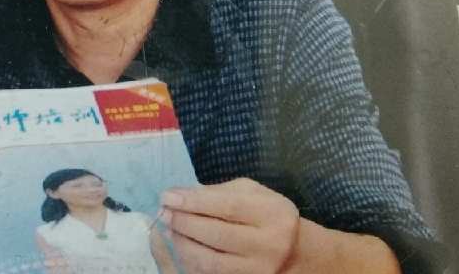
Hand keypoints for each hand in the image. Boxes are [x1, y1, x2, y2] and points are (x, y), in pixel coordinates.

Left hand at [160, 178, 299, 273]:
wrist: (295, 253)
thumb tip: (181, 195)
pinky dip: (191, 262)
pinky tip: (180, 247)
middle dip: (184, 222)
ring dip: (183, 244)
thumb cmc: (268, 214)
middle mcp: (268, 245)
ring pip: (211, 262)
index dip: (194, 201)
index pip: (227, 207)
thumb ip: (219, 192)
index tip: (167, 195)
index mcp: (271, 214)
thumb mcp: (251, 193)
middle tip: (163, 212)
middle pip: (217, 235)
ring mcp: (258, 270)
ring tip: (168, 229)